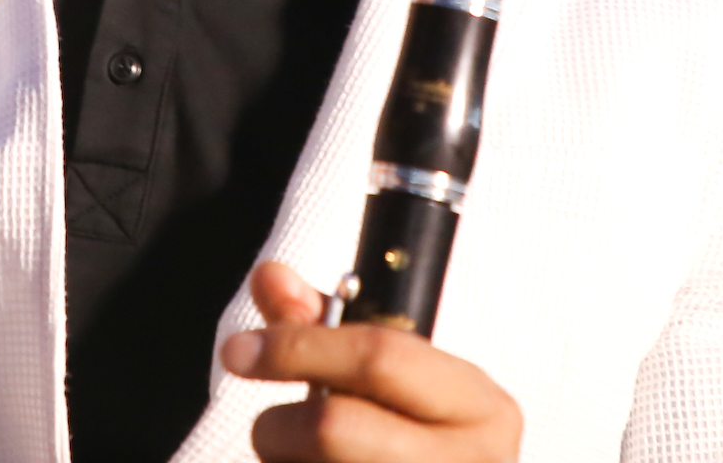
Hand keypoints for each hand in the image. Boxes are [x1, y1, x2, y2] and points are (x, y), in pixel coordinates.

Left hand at [221, 261, 522, 460]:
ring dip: (285, 462)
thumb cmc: (421, 441)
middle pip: (335, 428)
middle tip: (268, 427)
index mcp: (482, 408)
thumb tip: (270, 278)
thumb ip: (326, 324)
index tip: (240, 349)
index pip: (380, 356)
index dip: (298, 346)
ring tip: (302, 461)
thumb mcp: (395, 378)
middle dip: (280, 425)